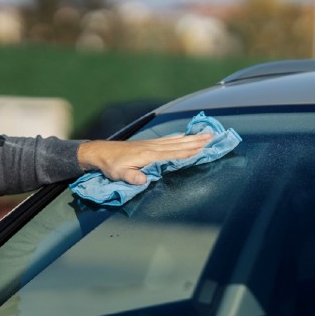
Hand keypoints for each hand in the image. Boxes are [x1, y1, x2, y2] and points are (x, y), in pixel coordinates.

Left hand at [77, 133, 210, 184]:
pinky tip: (185, 136)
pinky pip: (168, 139)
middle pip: (179, 144)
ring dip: (191, 138)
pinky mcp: (148, 143)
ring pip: (176, 141)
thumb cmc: (111, 165)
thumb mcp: (119, 174)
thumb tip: (144, 180)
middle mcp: (153, 147)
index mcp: (148, 156)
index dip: (188, 152)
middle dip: (196, 142)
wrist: (101, 152)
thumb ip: (132, 177)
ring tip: (206, 134)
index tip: (203, 149)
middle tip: (213, 137)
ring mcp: (151, 144)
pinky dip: (179, 137)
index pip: (172, 154)